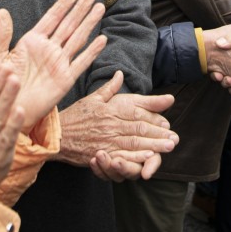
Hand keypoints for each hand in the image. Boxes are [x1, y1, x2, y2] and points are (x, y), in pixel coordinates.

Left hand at [0, 0, 107, 128]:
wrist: (6, 110)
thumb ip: (3, 35)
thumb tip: (2, 11)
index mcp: (32, 42)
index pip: (52, 18)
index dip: (64, 4)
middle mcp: (48, 50)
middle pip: (68, 24)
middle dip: (80, 8)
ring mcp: (58, 64)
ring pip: (77, 39)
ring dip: (89, 23)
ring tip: (99, 8)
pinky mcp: (65, 79)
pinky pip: (81, 63)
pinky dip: (92, 51)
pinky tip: (101, 39)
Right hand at [57, 71, 176, 180]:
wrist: (56, 134)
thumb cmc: (75, 116)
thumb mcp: (92, 98)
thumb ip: (109, 88)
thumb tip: (120, 73)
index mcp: (110, 108)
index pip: (136, 111)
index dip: (153, 117)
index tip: (167, 121)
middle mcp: (110, 123)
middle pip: (139, 128)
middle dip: (159, 133)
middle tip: (174, 138)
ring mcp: (106, 139)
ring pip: (133, 142)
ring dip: (153, 145)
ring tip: (168, 147)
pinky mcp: (101, 153)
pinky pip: (121, 155)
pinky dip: (135, 157)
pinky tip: (148, 158)